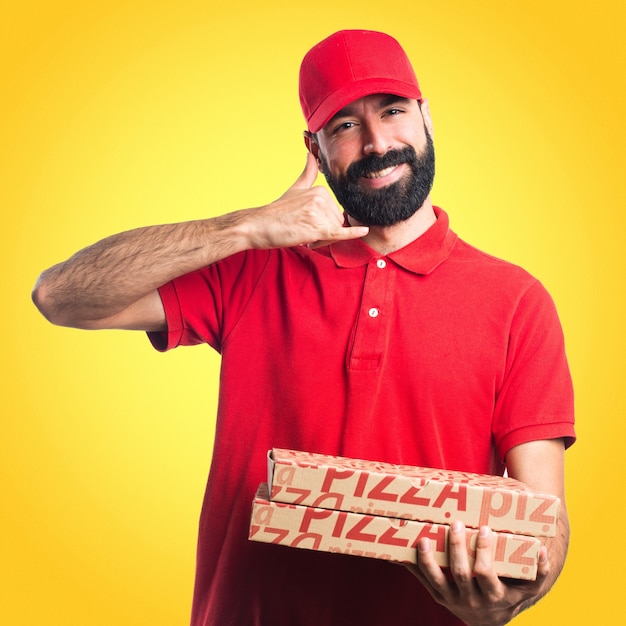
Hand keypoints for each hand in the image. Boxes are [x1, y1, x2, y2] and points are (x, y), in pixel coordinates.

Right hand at [248, 153, 368, 248]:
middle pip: (336, 223)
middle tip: (302, 231)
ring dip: (321, 240)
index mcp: (321, 190)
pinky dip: (352, 233)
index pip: (334, 213)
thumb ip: (308, 173)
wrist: (259, 225)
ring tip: (302, 235)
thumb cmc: (277, 211)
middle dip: (323, 233)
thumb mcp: (295, 188)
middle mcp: (322, 199)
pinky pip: (339, 232)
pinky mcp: (317, 228)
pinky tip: (364, 231)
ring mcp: (320, 213)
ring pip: (334, 233)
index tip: (305, 224)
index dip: (322, 223)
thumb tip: (311, 153)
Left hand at [405, 522, 550, 625]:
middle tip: (454, 523)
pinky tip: (402, 553)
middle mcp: (473, 601)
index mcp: (495, 596)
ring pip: (437, 581)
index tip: (483, 529)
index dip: (484, 552)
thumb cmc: (512, 592)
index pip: (487, 573)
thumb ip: (539, 569)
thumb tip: (543, 550)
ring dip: (429, 560)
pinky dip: (413, 567)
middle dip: (457, 547)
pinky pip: (424, 582)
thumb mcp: (529, 585)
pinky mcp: (439, 596)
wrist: (493, 619)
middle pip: (461, 574)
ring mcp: (453, 600)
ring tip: (424, 540)